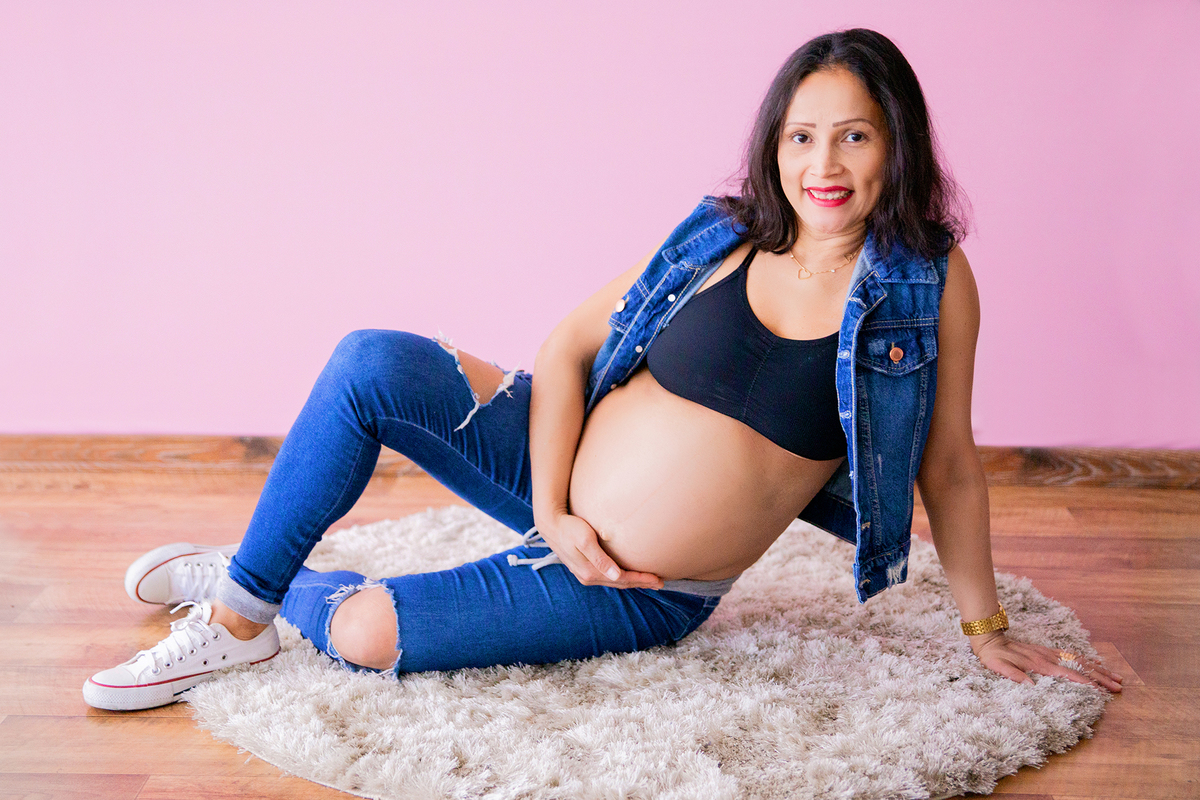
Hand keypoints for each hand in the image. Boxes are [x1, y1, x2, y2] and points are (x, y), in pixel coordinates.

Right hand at [537, 512, 663, 589]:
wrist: (551, 525)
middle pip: (620, 583)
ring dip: (633, 582)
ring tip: (649, 581)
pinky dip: (622, 578)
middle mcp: (589, 577)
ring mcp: (586, 574)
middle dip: (640, 583)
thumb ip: (600, 559)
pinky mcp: (585, 568)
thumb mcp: (585, 540)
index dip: (641, 580)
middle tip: (660, 582)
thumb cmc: (570, 528)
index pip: (622, 579)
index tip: (657, 579)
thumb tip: (616, 575)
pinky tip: (629, 575)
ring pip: (615, 582)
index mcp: (591, 572)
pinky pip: (609, 577)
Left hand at [970, 631, 1123, 691]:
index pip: (1069, 674)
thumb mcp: (998, 667)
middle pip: (1081, 667)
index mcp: (1040, 665)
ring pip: (1080, 660)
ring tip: (1116, 677)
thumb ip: (1013, 675)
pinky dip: (1087, 661)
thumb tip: (1030, 686)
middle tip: (1119, 687)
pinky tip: (1096, 665)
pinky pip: (1072, 655)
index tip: (1102, 691)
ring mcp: (1050, 653)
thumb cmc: (994, 656)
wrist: (990, 638)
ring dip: (1099, 669)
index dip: (1086, 683)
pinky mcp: (1047, 651)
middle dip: (1101, 678)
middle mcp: (1049, 658)